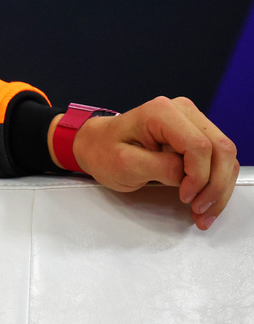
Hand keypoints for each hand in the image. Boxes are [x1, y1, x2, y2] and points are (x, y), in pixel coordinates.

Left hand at [54, 97, 239, 230]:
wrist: (96, 145)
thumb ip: (161, 167)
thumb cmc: (104, 151)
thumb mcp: (126, 163)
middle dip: (216, 185)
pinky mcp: (195, 135)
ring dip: (220, 188)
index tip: (184, 197)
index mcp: (161, 112)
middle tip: (200, 210)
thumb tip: (188, 176)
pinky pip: (218, 160)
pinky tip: (205, 202)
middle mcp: (181, 111)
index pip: (198, 146)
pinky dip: (216, 183)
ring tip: (204, 212)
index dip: (198, 176)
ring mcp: (191, 121)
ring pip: (225, 156)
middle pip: (221, 149)